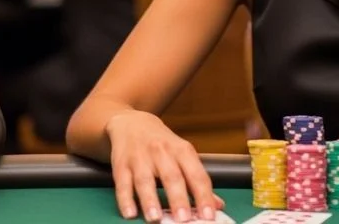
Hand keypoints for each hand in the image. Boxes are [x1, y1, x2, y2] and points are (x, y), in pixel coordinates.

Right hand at [106, 111, 223, 221]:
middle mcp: (162, 152)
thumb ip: (197, 180)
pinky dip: (125, 199)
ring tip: (155, 219)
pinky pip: (122, 183)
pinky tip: (130, 213)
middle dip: (178, 199)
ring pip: (145, 180)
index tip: (209, 215)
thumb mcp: (183, 155)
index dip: (203, 196)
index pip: (197, 174)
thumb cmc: (162, 144)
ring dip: (150, 200)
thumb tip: (217, 205)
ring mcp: (140, 158)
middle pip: (172, 176)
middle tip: (184, 219)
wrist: (133, 124)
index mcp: (183, 151)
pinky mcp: (121, 164)